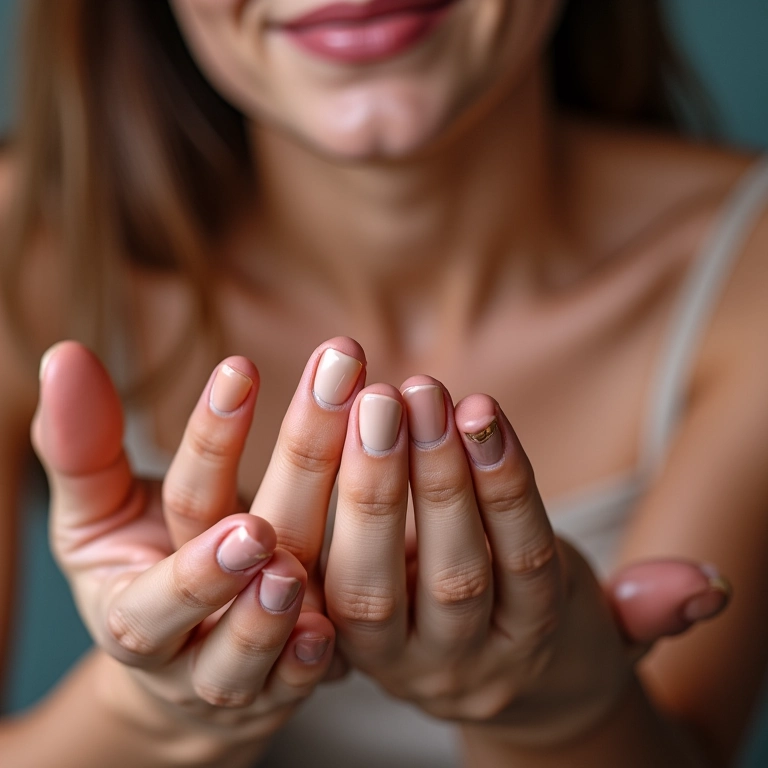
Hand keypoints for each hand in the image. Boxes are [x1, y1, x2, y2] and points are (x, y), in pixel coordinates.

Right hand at [32, 338, 365, 761]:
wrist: (181, 666)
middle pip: (220, 579)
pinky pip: (299, 682)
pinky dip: (313, 660)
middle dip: (244, 535)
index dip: (209, 442)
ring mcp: (236, 674)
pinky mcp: (283, 690)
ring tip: (287, 570)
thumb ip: (84, 447)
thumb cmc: (144, 573)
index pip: (177, 510)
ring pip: (250, 649)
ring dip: (270, 612)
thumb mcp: (101, 515)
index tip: (242, 372)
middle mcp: (183, 641)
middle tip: (271, 498)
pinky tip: (328, 633)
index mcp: (132, 594)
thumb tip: (66, 356)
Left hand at [323, 376, 729, 744]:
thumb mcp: (605, 624)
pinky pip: (331, 585)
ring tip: (369, 403)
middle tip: (410, 391)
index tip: (482, 406)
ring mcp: (394, 662)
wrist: (495, 691)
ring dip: (374, 489)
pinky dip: (327, 516)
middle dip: (433, 478)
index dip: (504, 484)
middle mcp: (460, 662)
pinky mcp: (345, 650)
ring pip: (377, 583)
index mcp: (526, 645)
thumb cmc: (544, 621)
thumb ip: (647, 607)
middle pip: (450, 574)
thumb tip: (707, 587)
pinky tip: (324, 438)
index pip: (522, 562)